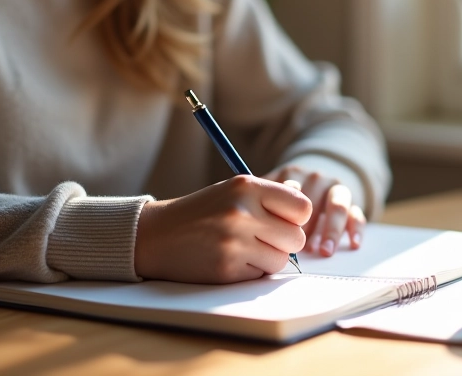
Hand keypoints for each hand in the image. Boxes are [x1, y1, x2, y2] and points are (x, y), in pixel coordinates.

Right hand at [134, 175, 310, 282]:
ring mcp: (234, 242)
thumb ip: (269, 196)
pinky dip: (249, 271)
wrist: (156, 235)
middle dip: (283, 242)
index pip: (302, 207)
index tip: (282, 220)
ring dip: (267, 259)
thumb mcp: (233, 191)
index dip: (296, 218)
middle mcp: (241, 212)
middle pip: (296, 238)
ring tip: (243, 248)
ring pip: (280, 260)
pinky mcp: (226, 268)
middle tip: (260, 238)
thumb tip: (305, 204)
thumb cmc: (201, 212)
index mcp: (246, 186)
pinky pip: (260, 276)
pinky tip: (229, 259)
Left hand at [265, 165, 365, 256]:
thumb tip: (251, 231)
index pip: (291, 192)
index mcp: (294, 176)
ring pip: (338, 206)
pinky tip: (353, 244)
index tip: (281, 230)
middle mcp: (317, 180)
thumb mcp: (270, 191)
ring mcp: (336, 189)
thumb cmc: (284, 195)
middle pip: (314, 202)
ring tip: (324, 251)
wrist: (314, 179)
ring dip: (332, 229)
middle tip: (302, 249)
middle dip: (308, 227)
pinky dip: (355, 229)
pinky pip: (357, 214)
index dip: (287, 214)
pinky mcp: (353, 202)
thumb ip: (260, 203)